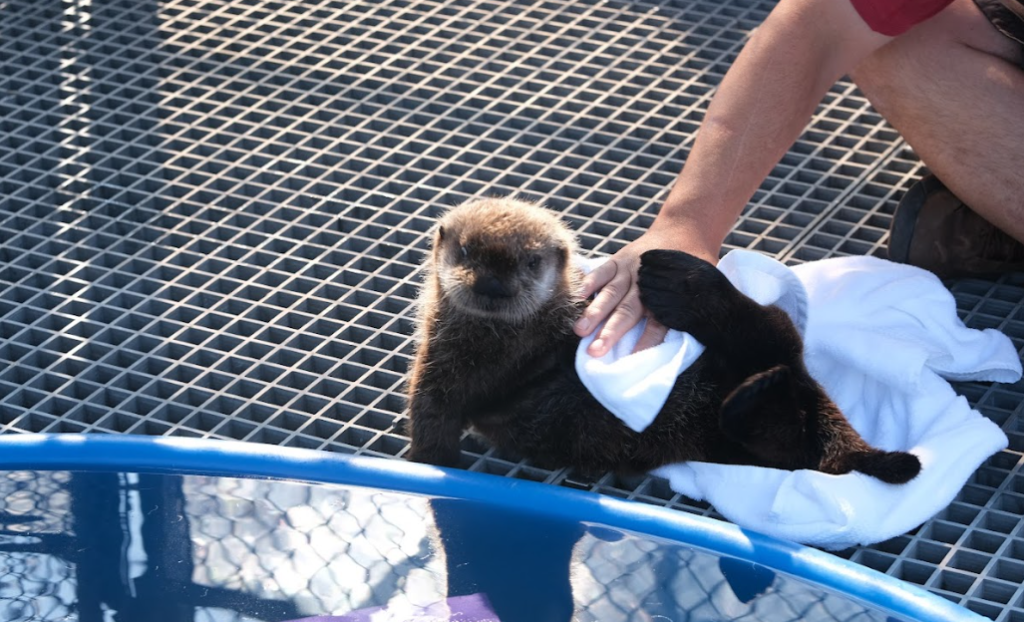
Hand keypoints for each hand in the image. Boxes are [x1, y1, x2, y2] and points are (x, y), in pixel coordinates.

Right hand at [573, 221, 717, 356]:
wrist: (686, 228)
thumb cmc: (694, 267)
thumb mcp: (702, 289)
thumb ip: (690, 312)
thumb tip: (687, 339)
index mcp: (669, 296)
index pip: (658, 324)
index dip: (645, 342)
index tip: (631, 360)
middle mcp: (648, 284)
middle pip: (627, 311)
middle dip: (610, 332)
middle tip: (594, 351)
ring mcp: (631, 270)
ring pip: (611, 294)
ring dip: (595, 312)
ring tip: (580, 330)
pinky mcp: (619, 259)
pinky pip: (602, 271)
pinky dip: (589, 283)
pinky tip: (578, 296)